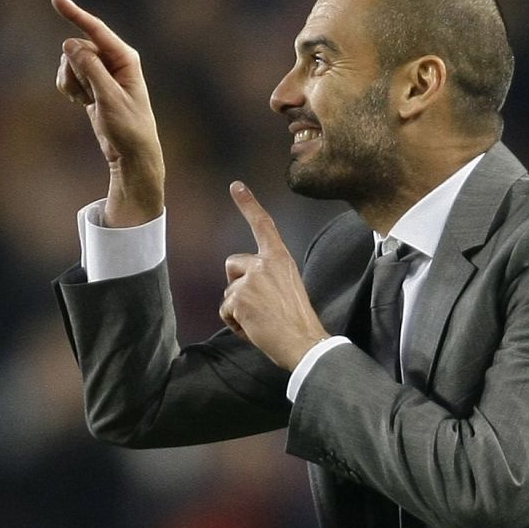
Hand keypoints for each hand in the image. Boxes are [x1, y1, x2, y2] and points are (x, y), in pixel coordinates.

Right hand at [51, 0, 164, 226]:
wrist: (132, 153)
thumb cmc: (128, 127)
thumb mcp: (109, 98)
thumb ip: (90, 69)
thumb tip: (69, 43)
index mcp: (125, 57)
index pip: (95, 30)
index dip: (75, 13)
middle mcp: (113, 59)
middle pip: (76, 49)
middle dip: (73, 70)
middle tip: (88, 95)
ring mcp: (101, 70)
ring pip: (69, 62)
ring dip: (70, 82)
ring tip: (87, 102)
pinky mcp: (92, 82)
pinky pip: (69, 75)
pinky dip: (69, 88)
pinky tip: (83, 103)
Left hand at [219, 182, 329, 369]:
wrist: (303, 341)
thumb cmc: (296, 319)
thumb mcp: (288, 285)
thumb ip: (268, 276)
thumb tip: (246, 282)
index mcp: (280, 258)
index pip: (263, 225)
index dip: (248, 204)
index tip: (236, 186)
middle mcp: (264, 263)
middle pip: (232, 264)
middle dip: (237, 284)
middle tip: (258, 306)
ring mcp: (250, 279)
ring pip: (228, 291)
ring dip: (238, 309)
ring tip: (260, 320)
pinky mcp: (238, 297)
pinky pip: (225, 310)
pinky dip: (234, 323)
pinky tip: (253, 328)